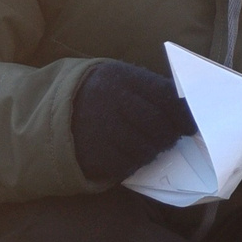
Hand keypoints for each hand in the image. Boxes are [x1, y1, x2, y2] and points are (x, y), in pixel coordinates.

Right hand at [71, 60, 194, 182]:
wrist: (49, 112)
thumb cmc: (98, 95)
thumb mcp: (119, 79)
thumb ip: (150, 89)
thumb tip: (187, 109)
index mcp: (120, 77)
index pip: (165, 96)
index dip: (184, 114)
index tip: (192, 125)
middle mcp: (109, 101)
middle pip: (158, 125)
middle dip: (170, 135)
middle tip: (171, 138)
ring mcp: (100, 129)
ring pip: (146, 148)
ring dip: (154, 150)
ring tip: (150, 146)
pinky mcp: (93, 154)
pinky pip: (128, 164)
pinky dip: (135, 163)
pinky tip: (131, 155)